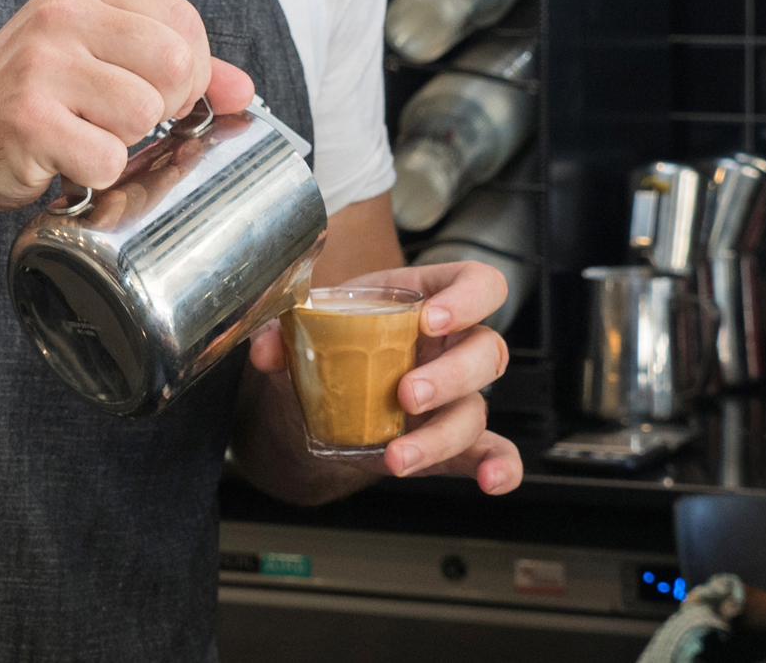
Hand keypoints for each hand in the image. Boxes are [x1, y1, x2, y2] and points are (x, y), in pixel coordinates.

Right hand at [0, 0, 254, 214]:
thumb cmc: (26, 97)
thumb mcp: (95, 57)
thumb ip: (171, 65)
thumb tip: (244, 89)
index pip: (184, 19)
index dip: (191, 70)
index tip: (160, 93)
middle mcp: (61, 15)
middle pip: (174, 64)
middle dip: (165, 108)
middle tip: (126, 122)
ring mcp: (41, 66)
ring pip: (143, 114)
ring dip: (124, 143)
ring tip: (85, 136)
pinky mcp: (26, 120)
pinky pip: (107, 158)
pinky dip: (95, 175)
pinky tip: (64, 160)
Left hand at [249, 259, 523, 495]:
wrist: (310, 404)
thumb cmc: (322, 349)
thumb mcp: (300, 332)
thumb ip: (281, 334)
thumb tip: (265, 349)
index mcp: (422, 300)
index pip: (476, 282)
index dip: (468, 297)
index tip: (432, 318)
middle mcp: (449, 346)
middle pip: (486, 350)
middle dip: (451, 374)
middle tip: (405, 393)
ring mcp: (456, 396)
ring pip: (476, 409)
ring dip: (441, 435)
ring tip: (398, 456)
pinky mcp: (454, 441)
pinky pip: (491, 452)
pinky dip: (500, 468)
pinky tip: (489, 483)